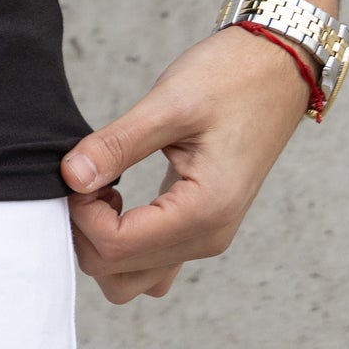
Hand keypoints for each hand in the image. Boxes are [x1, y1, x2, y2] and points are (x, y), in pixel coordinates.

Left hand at [60, 26, 308, 302]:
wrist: (278, 69)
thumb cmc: (232, 79)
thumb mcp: (168, 103)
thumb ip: (117, 144)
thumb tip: (71, 177)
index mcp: (204, 212)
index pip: (116, 247)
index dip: (82, 212)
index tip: (78, 169)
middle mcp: (208, 238)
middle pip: (118, 274)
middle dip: (87, 230)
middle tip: (89, 175)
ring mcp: (207, 237)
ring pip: (132, 279)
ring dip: (104, 243)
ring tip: (106, 187)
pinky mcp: (201, 226)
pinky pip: (152, 262)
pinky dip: (125, 243)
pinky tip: (122, 198)